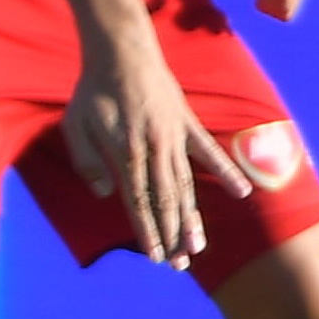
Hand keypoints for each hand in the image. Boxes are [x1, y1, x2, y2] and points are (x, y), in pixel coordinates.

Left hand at [58, 28, 248, 268]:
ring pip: (187, 185)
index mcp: (126, 154)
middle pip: (166, 202)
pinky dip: (227, 172)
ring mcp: (175, 139)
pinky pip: (211, 153)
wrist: (121, 53)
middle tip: (179, 265)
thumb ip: (87, 161)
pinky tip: (243, 192)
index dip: (148, 231)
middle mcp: (155, 151)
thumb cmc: (92, 92)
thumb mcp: (75, 125)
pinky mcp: (188, 125)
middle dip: (172, 236)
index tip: (155, 257)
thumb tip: (107, 194)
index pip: (139, 203)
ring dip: (192, 217)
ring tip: (197, 246)